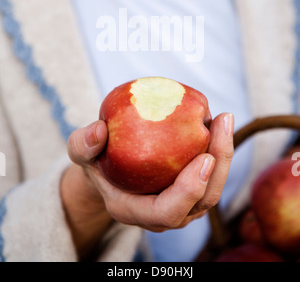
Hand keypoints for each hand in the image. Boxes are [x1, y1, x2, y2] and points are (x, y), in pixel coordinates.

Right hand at [63, 112, 233, 258]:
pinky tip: (217, 120)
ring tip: (224, 118)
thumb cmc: (94, 160)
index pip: (167, 212)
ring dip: (224, 154)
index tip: (204, 157)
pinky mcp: (190, 188)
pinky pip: (210, 172)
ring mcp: (180, 203)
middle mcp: (163, 214)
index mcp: (135, 210)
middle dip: (218, 164)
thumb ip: (82, 143)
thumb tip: (99, 130)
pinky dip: (218, 148)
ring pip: (212, 187)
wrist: (108, 168)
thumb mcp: (80, 151)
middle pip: (202, 200)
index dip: (189, 191)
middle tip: (221, 124)